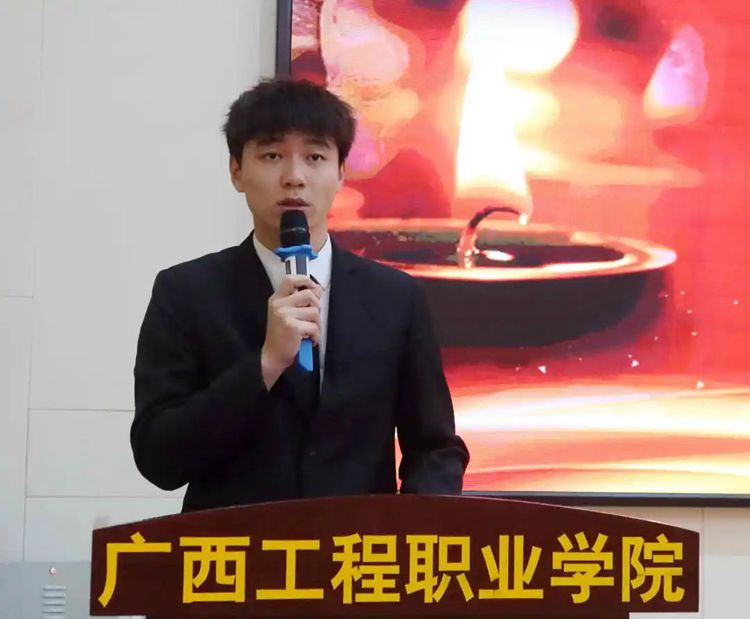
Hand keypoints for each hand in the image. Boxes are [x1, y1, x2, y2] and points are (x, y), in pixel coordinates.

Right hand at [261, 275, 321, 389]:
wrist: (273, 356)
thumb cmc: (281, 336)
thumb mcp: (286, 314)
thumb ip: (299, 301)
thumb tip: (318, 289)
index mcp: (276, 299)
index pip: (290, 279)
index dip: (305, 280)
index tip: (313, 287)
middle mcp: (279, 304)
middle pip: (309, 294)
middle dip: (317, 306)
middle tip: (313, 318)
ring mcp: (285, 315)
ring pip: (314, 311)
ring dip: (317, 324)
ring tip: (310, 331)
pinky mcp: (292, 326)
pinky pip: (314, 327)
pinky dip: (315, 335)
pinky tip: (309, 340)